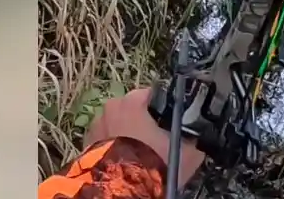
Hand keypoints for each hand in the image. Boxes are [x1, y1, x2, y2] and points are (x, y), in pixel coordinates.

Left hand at [83, 87, 205, 185]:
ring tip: (140, 155)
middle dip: (143, 123)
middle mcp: (111, 107)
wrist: (123, 191)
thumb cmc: (154, 164)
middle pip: (133, 110)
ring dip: (127, 135)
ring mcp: (95, 126)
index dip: (164, 110)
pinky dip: (113, 148)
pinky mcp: (85, 144)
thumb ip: (193, 136)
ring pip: (117, 125)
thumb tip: (198, 134)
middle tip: (156, 142)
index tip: (170, 124)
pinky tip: (125, 162)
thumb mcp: (187, 150)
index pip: (154, 95)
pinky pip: (105, 141)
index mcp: (133, 101)